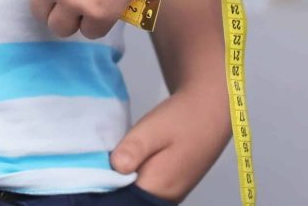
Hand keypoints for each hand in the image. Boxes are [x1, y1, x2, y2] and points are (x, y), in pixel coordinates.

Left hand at [111, 93, 231, 202]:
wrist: (210, 110)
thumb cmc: (183, 119)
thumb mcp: (152, 129)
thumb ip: (133, 150)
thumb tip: (114, 168)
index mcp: (158, 188)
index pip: (121, 196)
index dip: (106, 182)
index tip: (97, 165)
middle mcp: (165, 197)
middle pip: (129, 195)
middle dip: (114, 179)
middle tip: (106, 154)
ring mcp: (170, 192)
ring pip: (137, 190)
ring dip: (124, 175)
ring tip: (118, 153)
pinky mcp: (172, 183)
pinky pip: (146, 184)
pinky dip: (135, 173)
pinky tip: (131, 156)